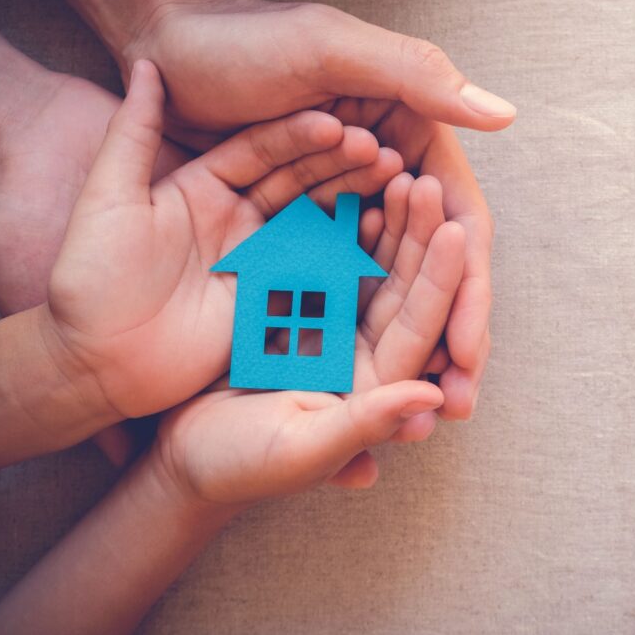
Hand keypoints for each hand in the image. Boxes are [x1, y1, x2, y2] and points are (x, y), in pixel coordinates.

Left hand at [44, 60, 402, 419]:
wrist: (95, 362)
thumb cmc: (89, 278)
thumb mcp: (108, 198)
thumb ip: (132, 133)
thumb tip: (146, 62)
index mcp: (204, 186)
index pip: (261, 150)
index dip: (298, 135)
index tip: (336, 122)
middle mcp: (238, 217)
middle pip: (298, 181)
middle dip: (339, 164)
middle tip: (380, 150)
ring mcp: (258, 259)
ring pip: (314, 221)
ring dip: (351, 200)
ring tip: (393, 182)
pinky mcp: (271, 299)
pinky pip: (315, 270)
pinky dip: (347, 251)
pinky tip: (378, 232)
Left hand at [115, 0, 501, 418]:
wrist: (165, 50)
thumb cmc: (245, 40)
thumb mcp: (330, 49)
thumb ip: (417, 79)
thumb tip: (505, 116)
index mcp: (411, 136)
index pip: (459, 223)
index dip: (472, 290)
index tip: (470, 352)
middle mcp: (384, 178)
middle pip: (432, 268)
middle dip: (451, 337)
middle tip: (460, 403)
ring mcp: (341, 208)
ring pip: (391, 288)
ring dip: (414, 349)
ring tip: (423, 414)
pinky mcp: (296, 228)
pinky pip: (336, 285)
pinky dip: (355, 331)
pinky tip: (366, 382)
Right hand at [152, 175, 464, 503]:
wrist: (181, 457)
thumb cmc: (240, 466)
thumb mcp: (300, 448)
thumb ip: (363, 424)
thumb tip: (431, 400)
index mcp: (374, 384)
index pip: (417, 326)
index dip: (437, 281)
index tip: (453, 232)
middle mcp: (361, 349)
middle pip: (399, 285)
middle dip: (415, 235)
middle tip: (426, 183)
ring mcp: (328, 322)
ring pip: (366, 263)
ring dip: (382, 219)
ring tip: (395, 168)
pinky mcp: (292, 304)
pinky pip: (321, 257)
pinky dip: (334, 222)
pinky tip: (346, 182)